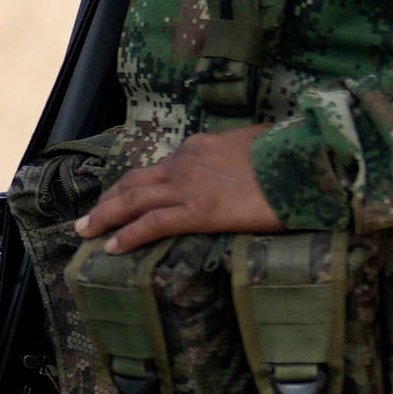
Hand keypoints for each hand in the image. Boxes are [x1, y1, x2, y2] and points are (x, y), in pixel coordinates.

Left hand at [74, 126, 285, 251]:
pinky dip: (128, 235)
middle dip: (109, 199)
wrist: (307, 161)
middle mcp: (186, 162)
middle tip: (89, 216)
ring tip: (85, 231)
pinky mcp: (199, 210)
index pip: (161, 167)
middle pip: (135, 181)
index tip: (124, 196)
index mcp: (201, 146)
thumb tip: (249, 162)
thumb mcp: (261, 145)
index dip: (138, 183)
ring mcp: (189, 186)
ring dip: (105, 217)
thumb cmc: (293, 156)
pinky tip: (112, 247)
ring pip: (134, 201)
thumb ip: (243, 155)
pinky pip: (152, 223)